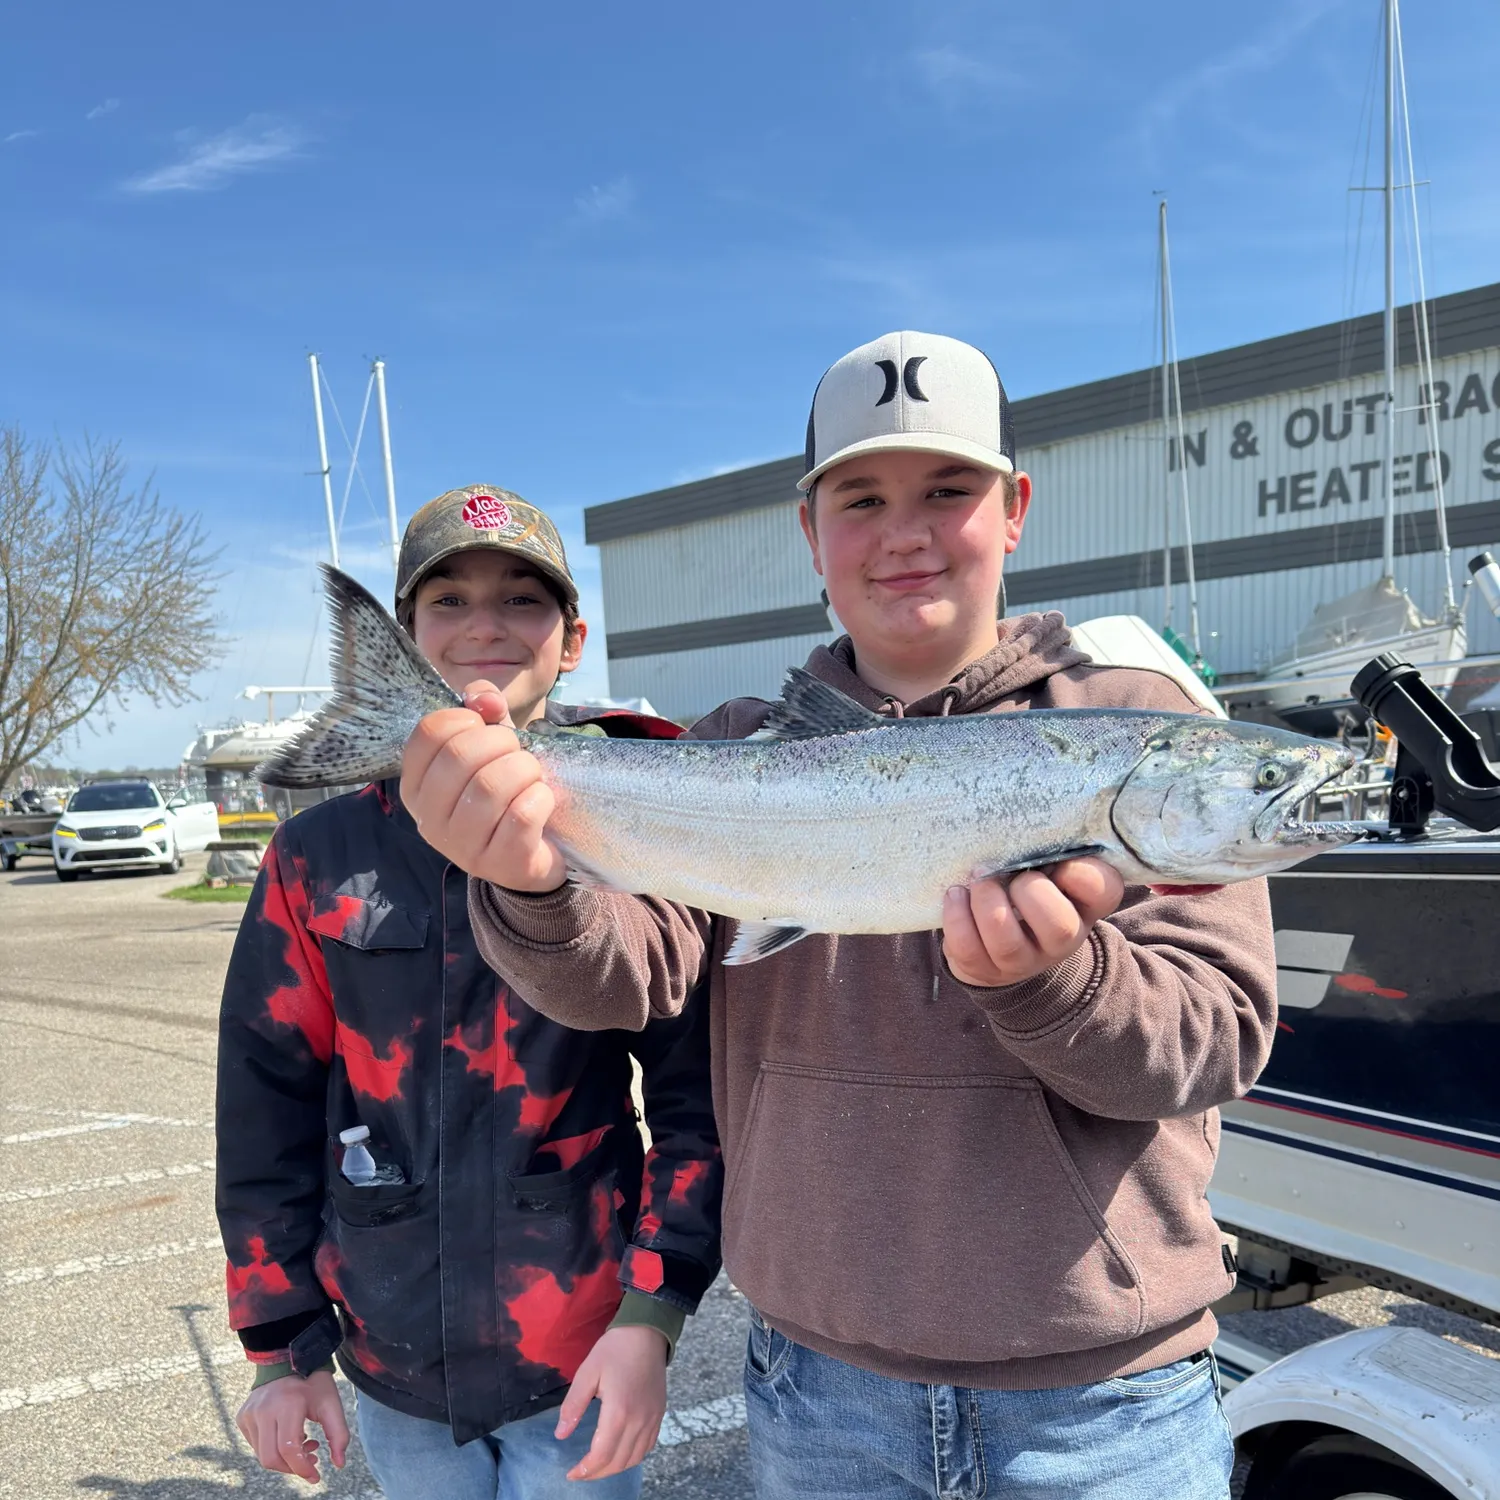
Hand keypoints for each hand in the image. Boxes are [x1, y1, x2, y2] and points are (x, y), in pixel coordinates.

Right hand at [235, 1368, 347, 1483]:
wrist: (289, 1359)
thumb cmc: (313, 1383)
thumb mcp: (331, 1403)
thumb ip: (339, 1433)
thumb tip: (339, 1464)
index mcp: (287, 1404)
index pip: (289, 1449)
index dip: (302, 1468)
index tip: (315, 1476)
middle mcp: (263, 1409)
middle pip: (271, 1458)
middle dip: (292, 1468)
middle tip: (311, 1461)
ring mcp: (249, 1413)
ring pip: (261, 1454)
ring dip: (284, 1459)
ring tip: (304, 1443)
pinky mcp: (242, 1416)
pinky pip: (255, 1444)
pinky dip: (272, 1448)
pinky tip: (288, 1436)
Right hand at [400, 681, 567, 891]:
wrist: (537, 850)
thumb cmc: (507, 791)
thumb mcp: (492, 743)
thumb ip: (485, 709)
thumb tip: (486, 699)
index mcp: (417, 785)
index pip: (429, 732)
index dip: (467, 719)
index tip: (487, 729)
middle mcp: (429, 820)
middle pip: (460, 755)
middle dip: (502, 743)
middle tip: (517, 755)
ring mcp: (461, 848)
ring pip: (492, 785)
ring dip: (525, 771)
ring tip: (531, 779)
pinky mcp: (500, 864)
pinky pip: (522, 814)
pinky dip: (542, 798)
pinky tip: (542, 803)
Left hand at [555, 1324, 668, 1481]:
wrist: (647, 1332)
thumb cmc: (614, 1349)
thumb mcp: (587, 1372)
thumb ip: (574, 1405)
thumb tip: (561, 1434)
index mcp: (619, 1412)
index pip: (601, 1455)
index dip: (585, 1470)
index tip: (571, 1473)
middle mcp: (639, 1421)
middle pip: (618, 1462)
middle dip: (597, 1473)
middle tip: (580, 1472)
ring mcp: (652, 1419)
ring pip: (635, 1458)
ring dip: (615, 1468)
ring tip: (598, 1467)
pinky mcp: (659, 1414)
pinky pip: (648, 1446)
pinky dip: (633, 1457)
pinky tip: (620, 1453)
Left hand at [942, 856, 1123, 988]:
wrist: (996, 943)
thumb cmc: (1025, 889)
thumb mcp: (1047, 868)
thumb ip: (1048, 847)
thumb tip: (1025, 807)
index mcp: (1084, 905)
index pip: (1105, 891)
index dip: (1083, 874)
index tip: (1059, 862)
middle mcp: (1061, 939)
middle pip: (1059, 927)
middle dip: (1028, 892)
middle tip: (1008, 875)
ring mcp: (1023, 960)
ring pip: (1007, 942)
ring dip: (986, 903)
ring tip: (976, 880)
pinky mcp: (985, 970)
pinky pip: (969, 949)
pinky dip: (957, 917)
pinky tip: (956, 895)